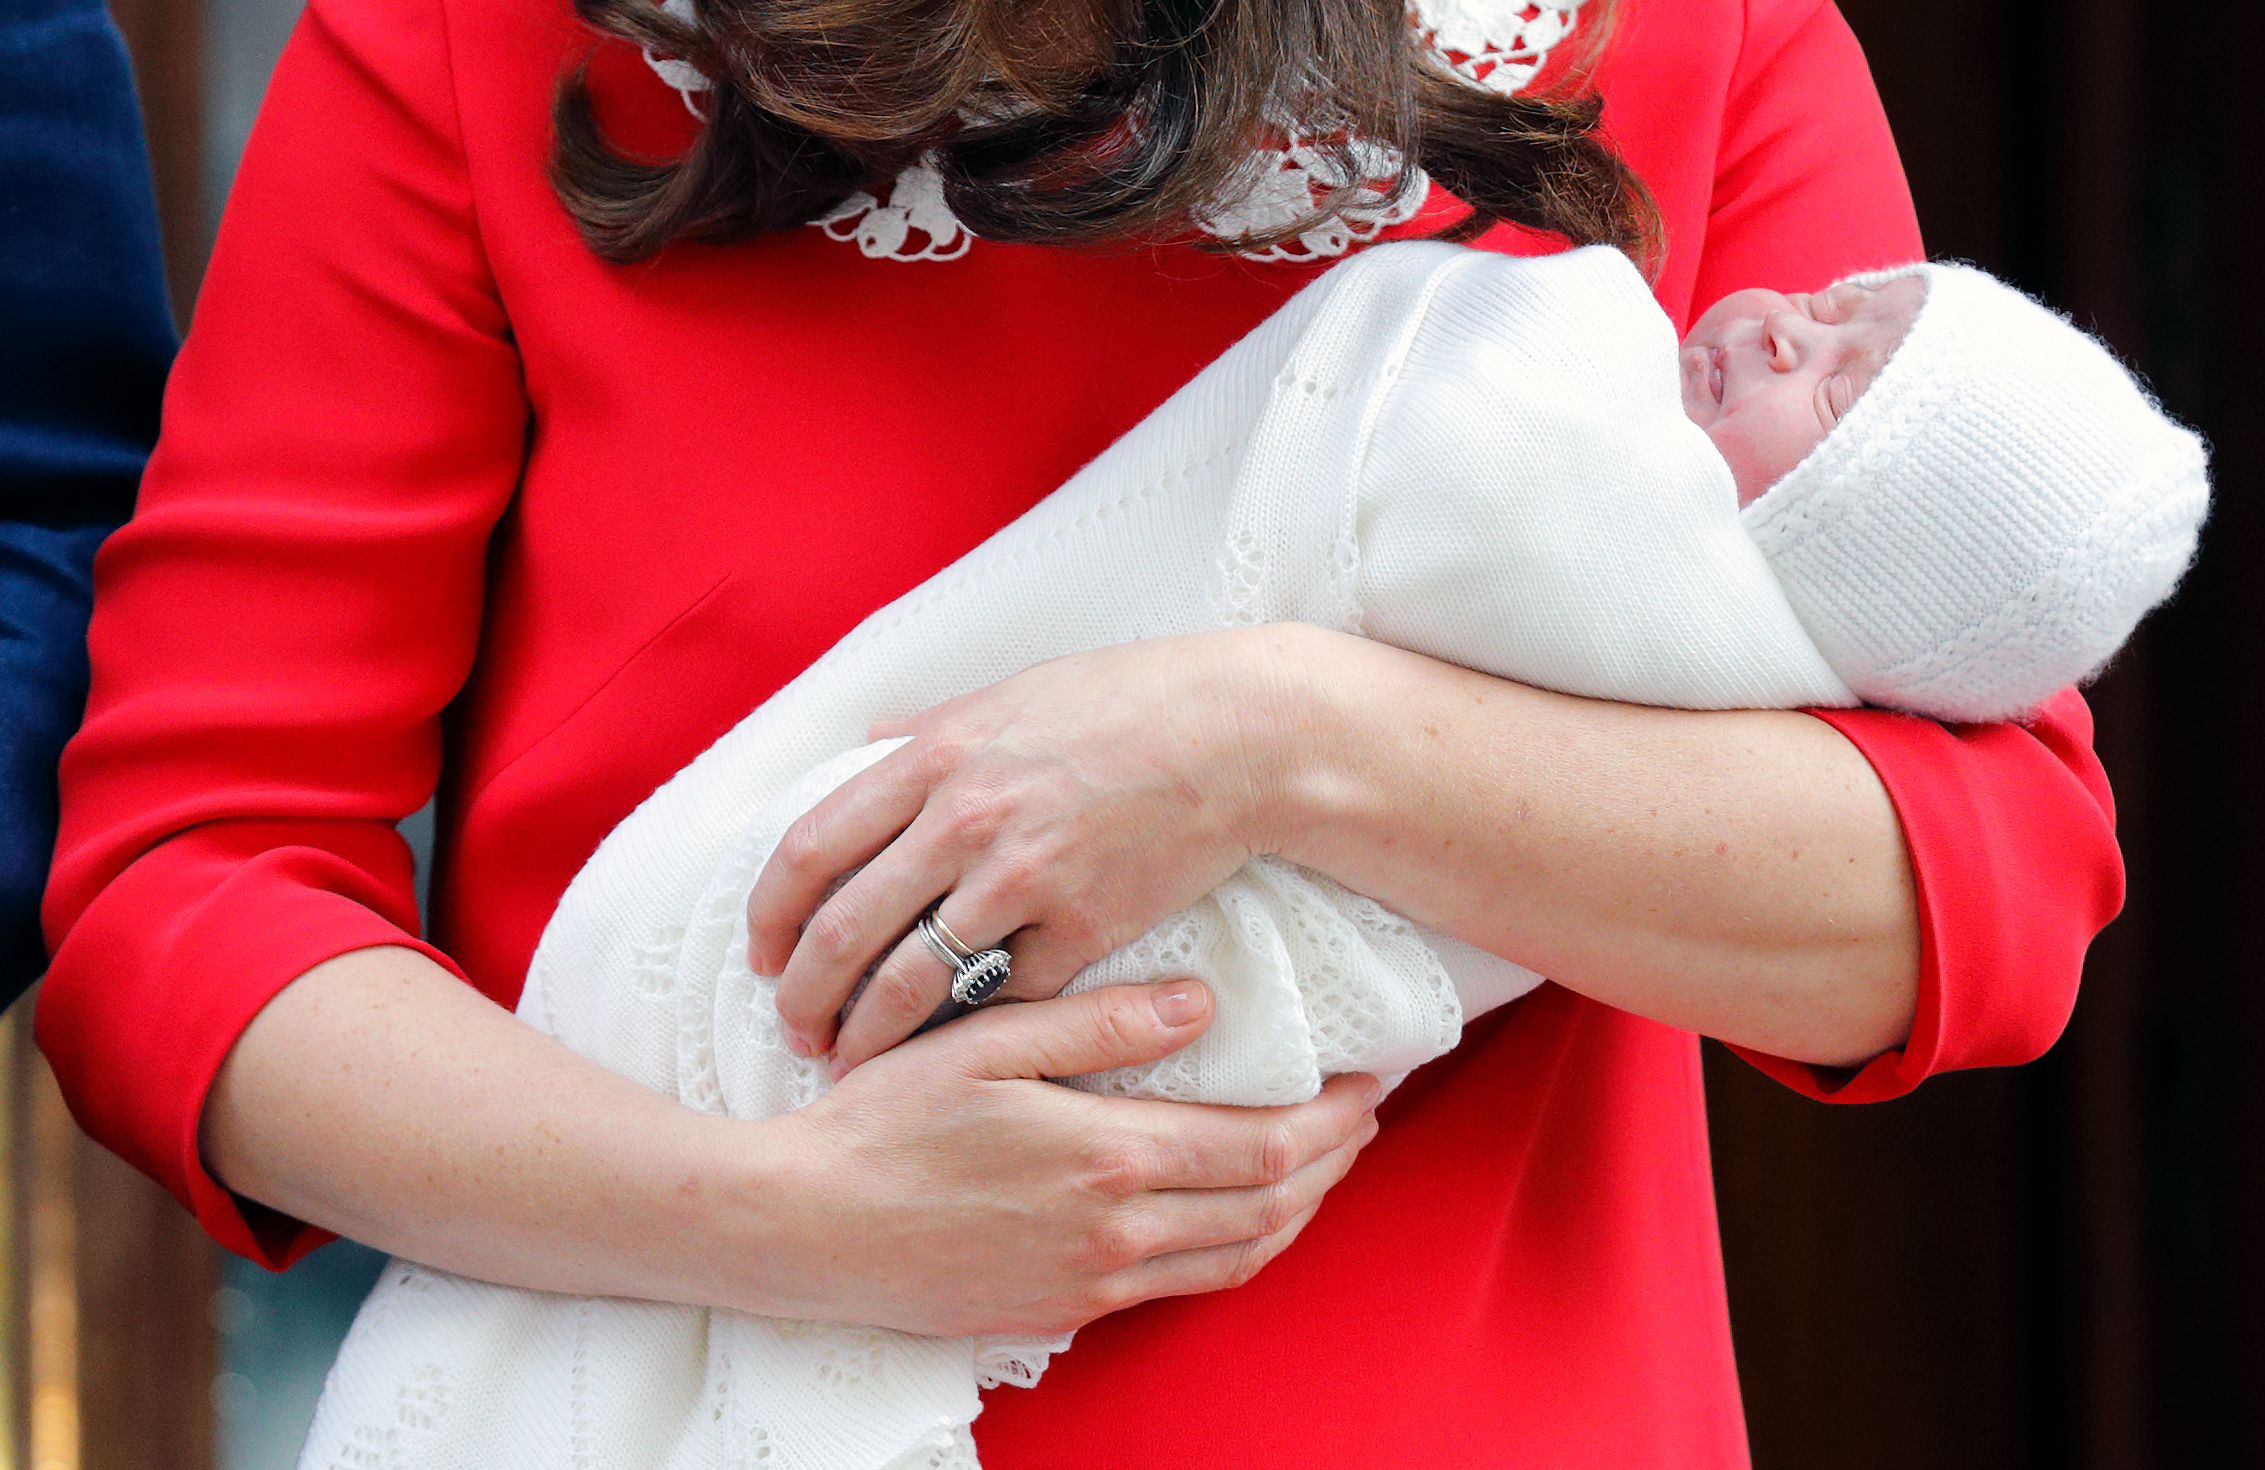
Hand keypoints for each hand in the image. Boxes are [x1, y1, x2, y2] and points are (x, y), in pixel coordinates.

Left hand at [748, 627, 1314, 1070]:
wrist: (1237, 737)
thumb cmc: (1126, 703)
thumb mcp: (1007, 694)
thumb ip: (928, 729)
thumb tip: (869, 743)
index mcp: (933, 761)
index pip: (810, 851)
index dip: (771, 916)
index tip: (762, 956)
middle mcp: (962, 824)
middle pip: (843, 932)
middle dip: (803, 996)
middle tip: (792, 1032)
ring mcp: (1021, 883)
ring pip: (910, 984)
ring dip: (868, 1035)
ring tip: (852, 1063)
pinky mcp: (1081, 932)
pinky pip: (1004, 999)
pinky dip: (970, 1034)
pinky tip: (952, 1055)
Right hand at [754, 980, 1381, 1335]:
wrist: (803, 1227)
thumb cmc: (884, 1124)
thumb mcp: (986, 1043)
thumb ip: (1098, 1023)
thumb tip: (1199, 1005)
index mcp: (1108, 1154)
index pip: (1265, 1145)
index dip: (1332, 1114)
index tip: (1368, 1076)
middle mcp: (1118, 1231)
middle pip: (1272, 1206)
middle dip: (1336, 1160)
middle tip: (1367, 1114)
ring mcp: (1095, 1281)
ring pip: (1240, 1255)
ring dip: (1300, 1209)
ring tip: (1325, 1162)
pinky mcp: (1066, 1311)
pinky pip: (1187, 1285)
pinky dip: (1241, 1249)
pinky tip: (1242, 1216)